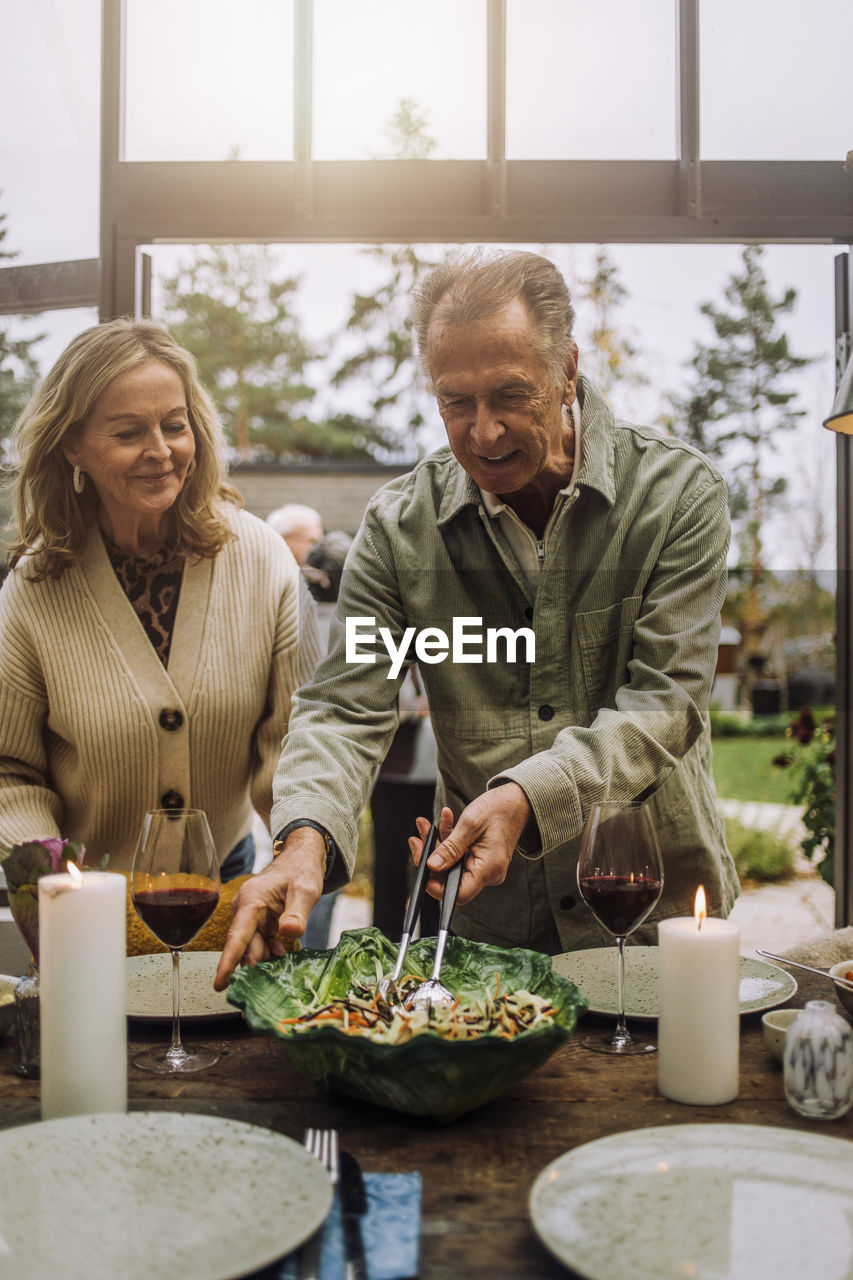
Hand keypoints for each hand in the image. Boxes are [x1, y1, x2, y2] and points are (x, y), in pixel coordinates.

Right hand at [213, 829, 325, 990]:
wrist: (302, 858)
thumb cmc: (301, 869)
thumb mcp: (305, 889)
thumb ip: (297, 912)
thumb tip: (290, 932)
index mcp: (251, 901)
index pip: (237, 936)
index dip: (228, 961)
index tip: (219, 984)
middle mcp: (247, 911)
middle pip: (246, 948)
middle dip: (252, 971)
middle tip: (259, 997)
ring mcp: (254, 919)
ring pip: (256, 950)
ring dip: (266, 965)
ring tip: (276, 984)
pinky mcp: (262, 924)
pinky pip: (265, 946)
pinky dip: (275, 956)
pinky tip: (285, 965)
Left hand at [408, 783, 531, 907]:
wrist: (517, 800)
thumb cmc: (500, 808)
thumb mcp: (470, 824)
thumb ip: (450, 847)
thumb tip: (431, 866)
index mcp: (489, 869)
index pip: (458, 894)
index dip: (435, 886)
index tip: (421, 867)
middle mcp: (488, 873)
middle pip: (450, 878)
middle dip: (430, 857)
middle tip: (418, 838)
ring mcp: (483, 866)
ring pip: (451, 864)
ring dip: (436, 844)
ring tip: (426, 824)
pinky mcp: (480, 858)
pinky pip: (458, 855)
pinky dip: (448, 839)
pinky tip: (444, 820)